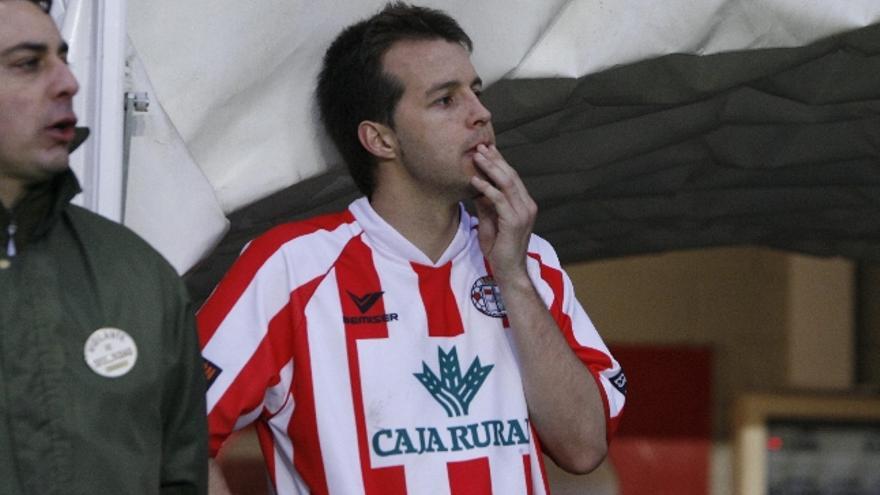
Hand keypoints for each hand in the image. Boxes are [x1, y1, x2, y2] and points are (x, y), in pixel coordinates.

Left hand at [469, 144, 536, 283]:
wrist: (508, 271)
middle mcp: (527, 205)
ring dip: (490, 168)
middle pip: (511, 175)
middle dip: (494, 160)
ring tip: (476, 158)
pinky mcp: (514, 222)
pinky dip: (487, 188)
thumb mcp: (489, 221)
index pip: (512, 177)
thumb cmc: (499, 249)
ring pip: (507, 183)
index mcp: (524, 204)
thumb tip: (476, 188)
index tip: (485, 150)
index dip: (499, 162)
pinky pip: (499, 200)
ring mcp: (523, 213)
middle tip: (479, 147)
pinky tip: (475, 180)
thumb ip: (486, 205)